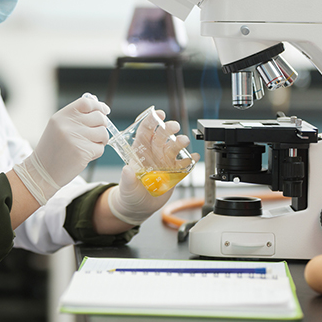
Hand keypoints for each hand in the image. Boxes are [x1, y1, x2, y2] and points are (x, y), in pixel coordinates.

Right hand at [13, 94, 109, 205]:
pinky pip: (100, 148)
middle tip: (95, 134)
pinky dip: (96, 152)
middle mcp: (68, 125)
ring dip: (101, 140)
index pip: (86, 102)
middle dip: (102, 125)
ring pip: (103, 133)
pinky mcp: (82, 152)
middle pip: (99, 117)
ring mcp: (75, 138)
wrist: (42, 172)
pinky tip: (84, 155)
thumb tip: (97, 104)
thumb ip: (76, 115)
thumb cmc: (53, 149)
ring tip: (89, 145)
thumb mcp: (58, 127)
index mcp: (62, 116)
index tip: (105, 111)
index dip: (99, 106)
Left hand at [109, 110, 198, 224]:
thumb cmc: (129, 194)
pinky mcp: (174, 173)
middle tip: (174, 126)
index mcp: (139, 153)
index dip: (151, 122)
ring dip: (179, 143)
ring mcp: (164, 163)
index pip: (145, 132)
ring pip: (173, 148)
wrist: (140, 208)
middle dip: (167, 129)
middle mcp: (153, 155)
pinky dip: (190, 160)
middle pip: (161, 137)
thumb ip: (127, 179)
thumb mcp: (126, 188)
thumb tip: (127, 170)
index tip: (158, 113)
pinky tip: (194, 157)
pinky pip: (184, 164)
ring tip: (184, 141)